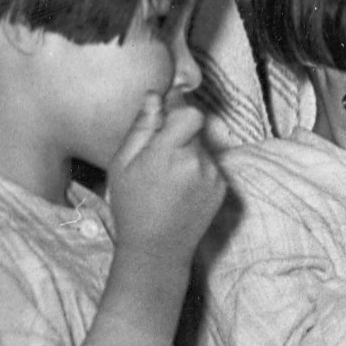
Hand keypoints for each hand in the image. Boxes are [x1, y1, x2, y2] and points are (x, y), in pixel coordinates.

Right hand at [106, 93, 226, 267]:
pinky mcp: (222, 188)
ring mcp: (213, 176)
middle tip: (157, 155)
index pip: (190, 113)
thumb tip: (155, 96)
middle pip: (195, 128)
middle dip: (178, 133)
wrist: (157, 249)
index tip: (165, 113)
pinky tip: (180, 189)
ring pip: (202, 147)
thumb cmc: (131, 206)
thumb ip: (142, 127)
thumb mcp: (122, 164)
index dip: (178, 109)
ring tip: (167, 178)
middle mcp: (197, 163)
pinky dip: (197, 170)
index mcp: (169, 154)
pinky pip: (210, 165)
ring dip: (187, 152)